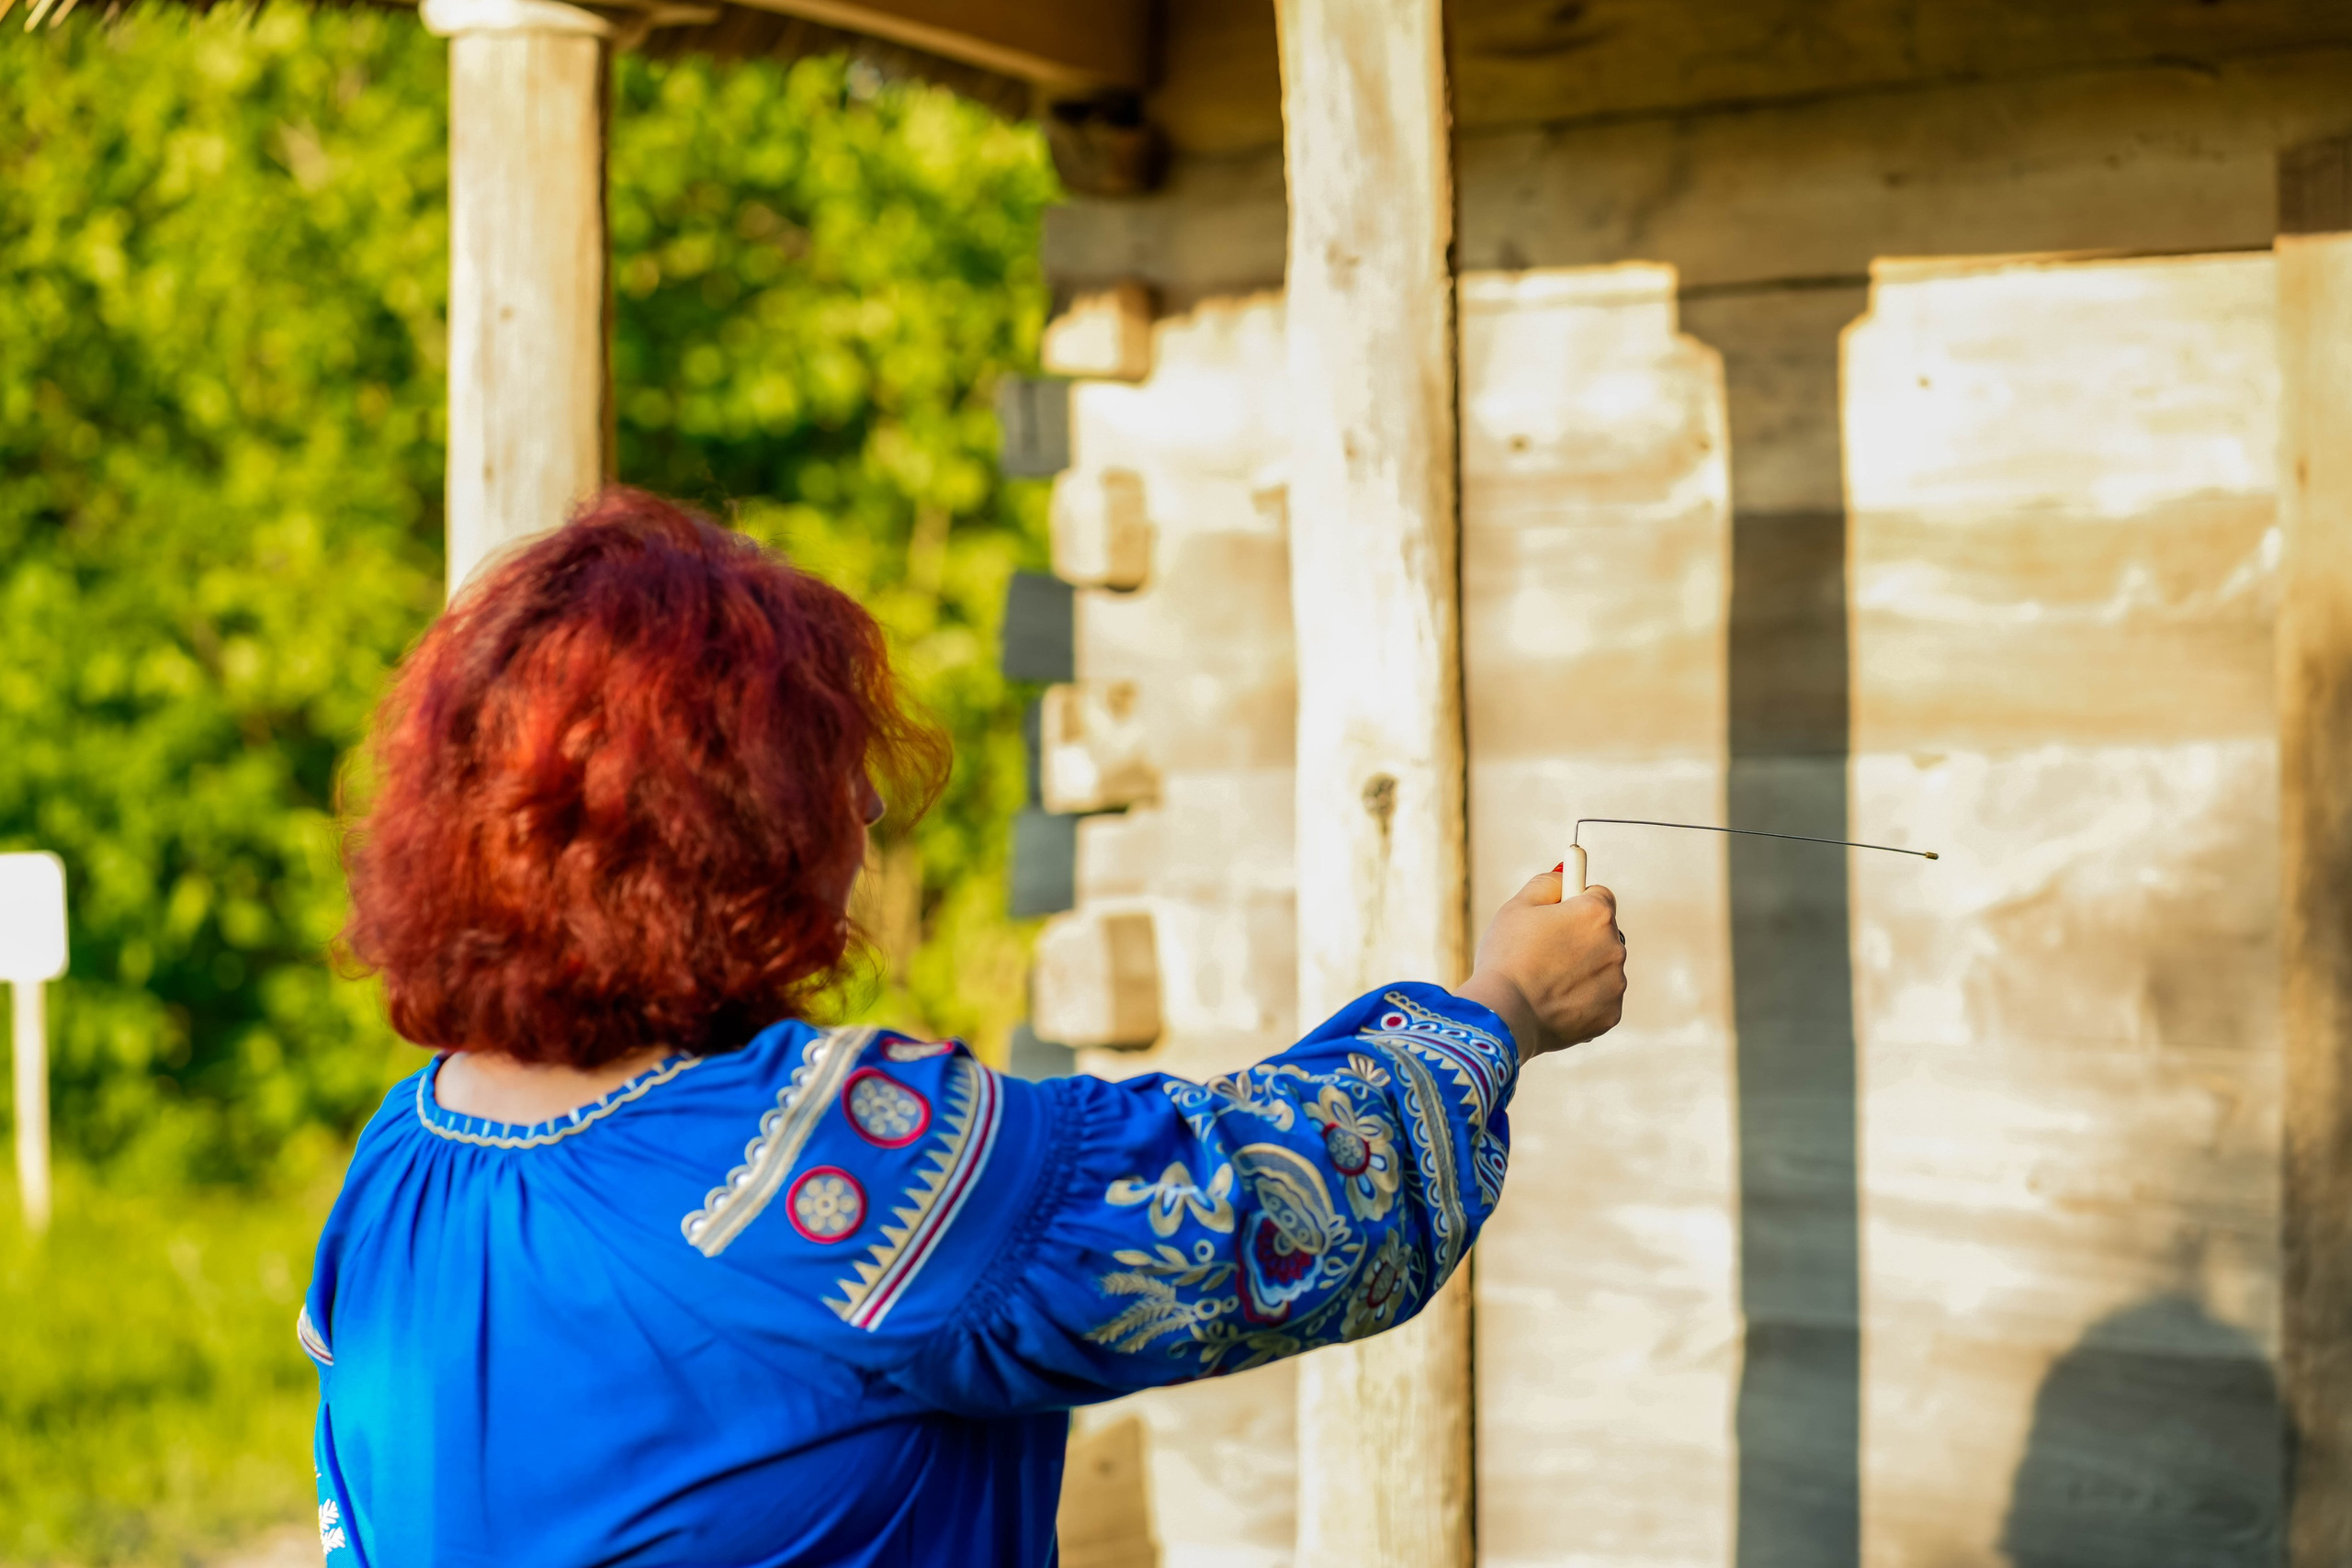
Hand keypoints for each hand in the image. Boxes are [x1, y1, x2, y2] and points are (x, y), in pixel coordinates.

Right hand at [1454, 870, 1625, 1059]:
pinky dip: (1582, 1000)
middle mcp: (1615, 946)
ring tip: (1544, 982)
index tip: (1559, 914)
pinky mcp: (1611, 1014)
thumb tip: (1565, 877)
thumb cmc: (1507, 956)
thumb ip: (1547, 883)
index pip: (1598, 895)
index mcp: (1596, 913)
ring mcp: (1616, 983)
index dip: (1575, 903)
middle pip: (1602, 933)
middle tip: (1544, 952)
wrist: (1504, 1014)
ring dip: (1582, 970)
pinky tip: (1553, 1003)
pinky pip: (1599, 999)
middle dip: (1579, 938)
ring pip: (1601, 968)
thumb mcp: (1517, 907)